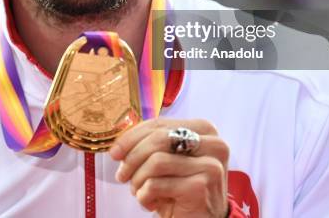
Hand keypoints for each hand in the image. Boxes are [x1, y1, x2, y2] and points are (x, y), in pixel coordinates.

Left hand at [109, 118, 228, 217]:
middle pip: (158, 138)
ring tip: (139, 191)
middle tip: (121, 175)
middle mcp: (213, 144)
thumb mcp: (169, 160)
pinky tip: (151, 203)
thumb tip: (119, 144)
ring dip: (138, 179)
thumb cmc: (181, 188)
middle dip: (132, 158)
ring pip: (156, 161)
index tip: (115, 152)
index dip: (132, 136)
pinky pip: (156, 184)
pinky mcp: (200, 188)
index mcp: (204, 130)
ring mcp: (209, 166)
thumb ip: (153, 143)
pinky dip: (145, 196)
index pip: (160, 124)